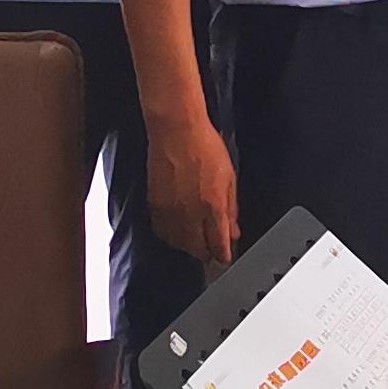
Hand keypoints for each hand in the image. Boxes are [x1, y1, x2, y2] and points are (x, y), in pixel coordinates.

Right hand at [148, 112, 239, 266]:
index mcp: (213, 206)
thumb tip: (233, 229)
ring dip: (189, 246)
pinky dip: (171, 236)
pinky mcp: (155, 204)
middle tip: (212, 250)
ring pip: (179, 244)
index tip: (226, 257)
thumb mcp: (229, 176)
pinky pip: (162, 231)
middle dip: (207, 253)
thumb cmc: (204, 146)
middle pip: (198, 249)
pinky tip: (178, 231)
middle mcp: (191, 213)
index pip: (219, 244)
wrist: (177, 131)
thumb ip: (231, 207)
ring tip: (196, 241)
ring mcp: (170, 210)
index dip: (223, 255)